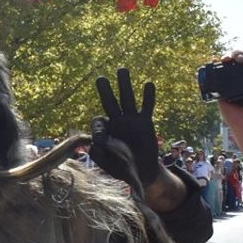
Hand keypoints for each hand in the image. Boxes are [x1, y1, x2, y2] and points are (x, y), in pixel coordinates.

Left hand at [89, 68, 159, 187]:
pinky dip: (148, 96)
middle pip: (109, 102)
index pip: (99, 122)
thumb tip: (94, 144)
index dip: (99, 128)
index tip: (102, 139)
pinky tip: (148, 84)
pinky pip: (147, 106)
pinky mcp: (145, 122)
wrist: (141, 172)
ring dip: (125, 85)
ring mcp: (131, 120)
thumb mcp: (107, 164)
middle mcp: (117, 122)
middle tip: (100, 79)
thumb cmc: (122, 168)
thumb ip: (99, 155)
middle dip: (105, 91)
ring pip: (127, 99)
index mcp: (105, 131)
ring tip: (122, 70)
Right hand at [216, 45, 242, 137]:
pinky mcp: (221, 90)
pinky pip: (215, 75)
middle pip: (240, 57)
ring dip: (227, 56)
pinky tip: (214, 60)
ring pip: (227, 63)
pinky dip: (213, 65)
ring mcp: (231, 83)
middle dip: (239, 53)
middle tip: (242, 59)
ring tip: (229, 59)